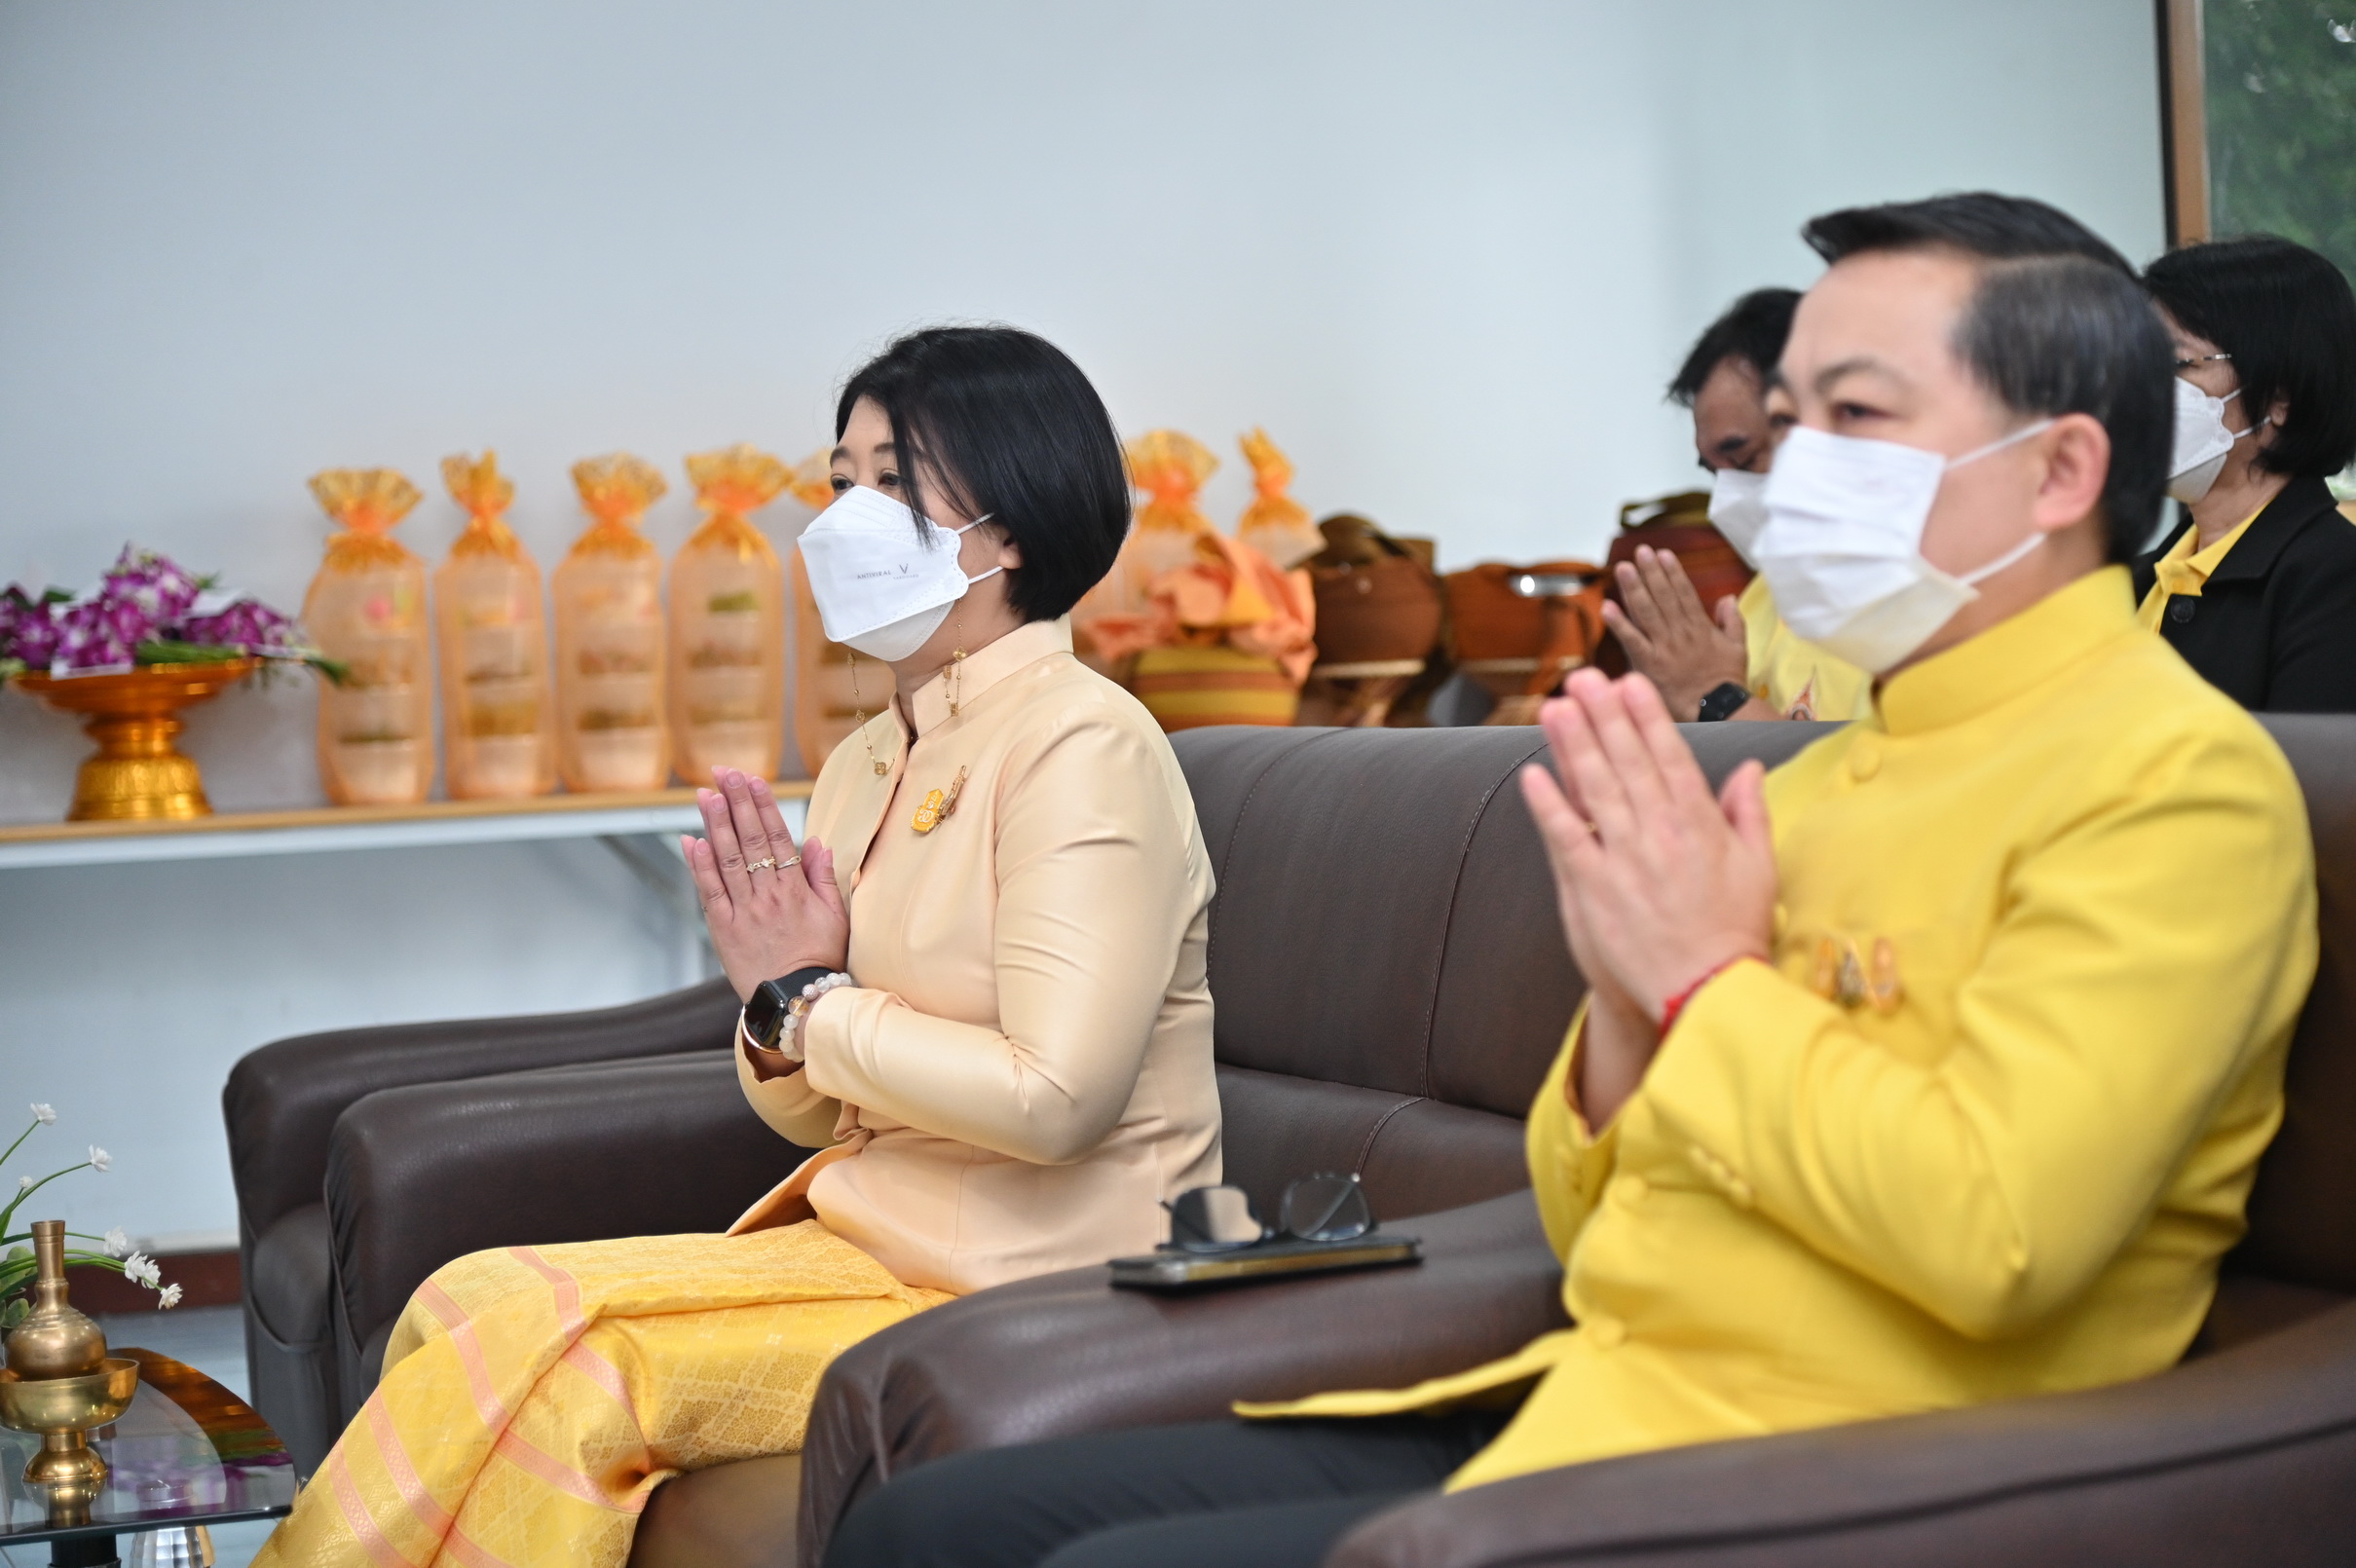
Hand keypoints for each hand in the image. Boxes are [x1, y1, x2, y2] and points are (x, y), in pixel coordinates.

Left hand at [682, 768, 849, 1002]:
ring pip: (727, 859)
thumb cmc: (821, 959)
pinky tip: (692, 841)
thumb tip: (817, 842)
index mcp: (795, 888)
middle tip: (724, 772)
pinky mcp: (724, 929)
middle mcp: (768, 894)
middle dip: (736, 802)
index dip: (762, 804)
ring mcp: (743, 910)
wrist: (798, 1000)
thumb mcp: (836, 916)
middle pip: (749, 839)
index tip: (752, 779)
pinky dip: (699, 866)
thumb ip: (824, 877)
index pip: (777, 836)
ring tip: (706, 794)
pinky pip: (710, 892)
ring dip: (715, 824)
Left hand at [1517, 669, 1777, 1123]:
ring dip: (1574, 745)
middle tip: (1584, 678)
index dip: (1646, 717)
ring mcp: (1625, 859)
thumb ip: (1749, 811)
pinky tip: (1532, 774)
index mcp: (1700, 824)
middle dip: (1604, 715)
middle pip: (1627, 762)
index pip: (1669, 757)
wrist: (1708, 990)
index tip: (1630, 683)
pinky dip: (1549, 805)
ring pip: (1595, 789)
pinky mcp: (1594, 889)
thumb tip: (1748, 768)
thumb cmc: (1734, 930)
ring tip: (1556, 707)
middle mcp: (1661, 833)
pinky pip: (1566, 838)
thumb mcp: (1758, 866)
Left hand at [1600, 546, 1748, 720]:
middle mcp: (1681, 633)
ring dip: (1634, 588)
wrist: (1718, 710)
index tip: (1663, 553)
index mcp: (1700, 627)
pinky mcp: (1649, 664)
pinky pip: (1631, 640)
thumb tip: (1729, 597)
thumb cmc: (1726, 682)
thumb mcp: (1738, 648)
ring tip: (1624, 568)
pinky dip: (1619, 623)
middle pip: (1663, 596)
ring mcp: (1664, 647)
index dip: (1672, 572)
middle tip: (1640, 551)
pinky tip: (1606, 607)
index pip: (1684, 593)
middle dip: (1651, 572)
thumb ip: (1733, 621)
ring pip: (1647, 612)